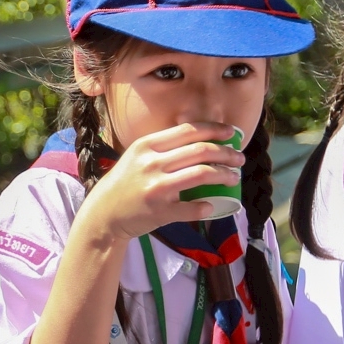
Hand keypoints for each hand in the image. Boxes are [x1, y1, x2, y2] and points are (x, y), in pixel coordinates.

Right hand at [75, 122, 243, 243]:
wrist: (104, 213)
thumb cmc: (126, 182)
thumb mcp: (138, 156)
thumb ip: (164, 146)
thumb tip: (202, 139)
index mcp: (147, 145)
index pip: (189, 130)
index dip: (216, 130)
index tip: (232, 133)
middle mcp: (152, 163)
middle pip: (201, 151)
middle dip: (227, 153)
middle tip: (239, 158)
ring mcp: (156, 187)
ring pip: (201, 174)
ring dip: (224, 175)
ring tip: (234, 178)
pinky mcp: (159, 211)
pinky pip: (192, 208)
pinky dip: (206, 207)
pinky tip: (212, 205)